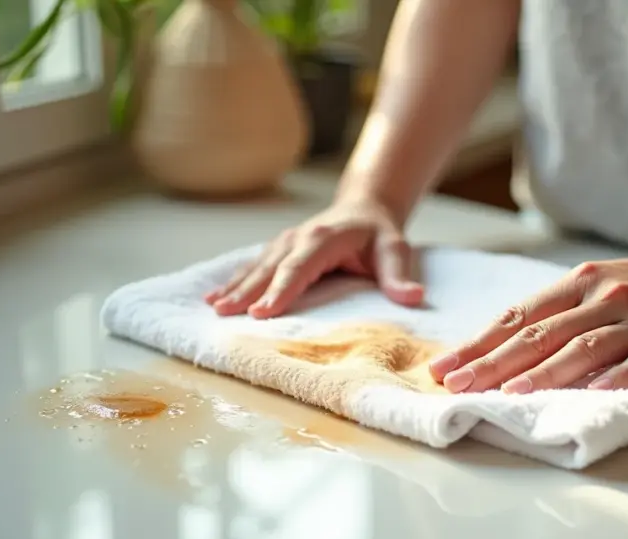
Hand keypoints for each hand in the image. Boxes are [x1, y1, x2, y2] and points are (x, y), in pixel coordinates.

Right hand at [204, 197, 422, 318]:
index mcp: (324, 239)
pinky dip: (233, 281)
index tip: (263, 312)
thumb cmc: (379, 234)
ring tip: (213, 307)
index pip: (300, 268)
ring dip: (234, 287)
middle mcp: (298, 238)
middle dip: (247, 292)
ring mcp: (284, 242)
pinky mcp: (278, 249)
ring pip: (256, 267)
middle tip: (225, 314)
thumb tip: (414, 297)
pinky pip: (252, 266)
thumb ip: (399, 276)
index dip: (282, 290)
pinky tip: (213, 298)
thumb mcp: (395, 251)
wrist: (365, 208)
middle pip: (270, 268)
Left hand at [428, 249, 627, 392]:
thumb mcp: (605, 285)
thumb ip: (563, 310)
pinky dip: (615, 377)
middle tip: (459, 385)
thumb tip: (508, 345)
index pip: (521, 315)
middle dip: (495, 361)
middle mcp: (607, 296)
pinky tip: (591, 393)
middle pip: (542, 332)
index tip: (445, 367)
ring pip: (585, 347)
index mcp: (584, 282)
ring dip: (545, 371)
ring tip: (511, 393)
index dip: (480, 342)